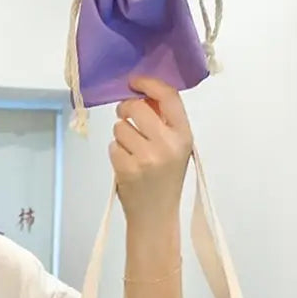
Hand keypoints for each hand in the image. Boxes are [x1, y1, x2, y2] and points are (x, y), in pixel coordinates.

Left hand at [109, 77, 192, 226]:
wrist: (156, 216)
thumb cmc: (165, 179)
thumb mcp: (176, 148)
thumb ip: (164, 122)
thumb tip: (142, 94)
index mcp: (184, 135)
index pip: (168, 96)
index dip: (149, 84)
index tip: (135, 81)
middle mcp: (167, 144)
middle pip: (136, 108)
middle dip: (125, 109)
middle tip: (124, 115)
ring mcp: (146, 157)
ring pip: (120, 127)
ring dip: (120, 135)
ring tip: (131, 150)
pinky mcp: (128, 169)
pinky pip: (112, 146)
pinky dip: (116, 153)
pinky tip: (126, 164)